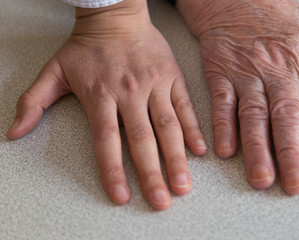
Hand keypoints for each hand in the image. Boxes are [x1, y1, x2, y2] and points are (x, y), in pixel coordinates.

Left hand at [6, 0, 206, 209]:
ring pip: (168, 126)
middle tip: (161, 201)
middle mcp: (129, 93)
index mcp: (100, 95)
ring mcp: (154, 85)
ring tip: (183, 184)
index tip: (121, 196)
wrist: (116, 16)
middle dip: (152, 174)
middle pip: (142, 140)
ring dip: (176, 158)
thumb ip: (33, 101)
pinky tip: (199, 149)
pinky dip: (193, 129)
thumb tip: (14, 131)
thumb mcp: (53, 70)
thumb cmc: (88, 46)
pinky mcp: (172, 77)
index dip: (113, 170)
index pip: (107, 140)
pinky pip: (184, 106)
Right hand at [177, 0, 298, 193]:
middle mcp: (277, 71)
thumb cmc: (280, 17)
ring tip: (261, 177)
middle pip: (286, 116)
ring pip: (254, 114)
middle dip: (290, 153)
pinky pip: (222, 102)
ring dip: (257, 148)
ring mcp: (247, 72)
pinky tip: (226, 150)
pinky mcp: (221, 72)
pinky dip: (223, 127)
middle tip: (294, 183)